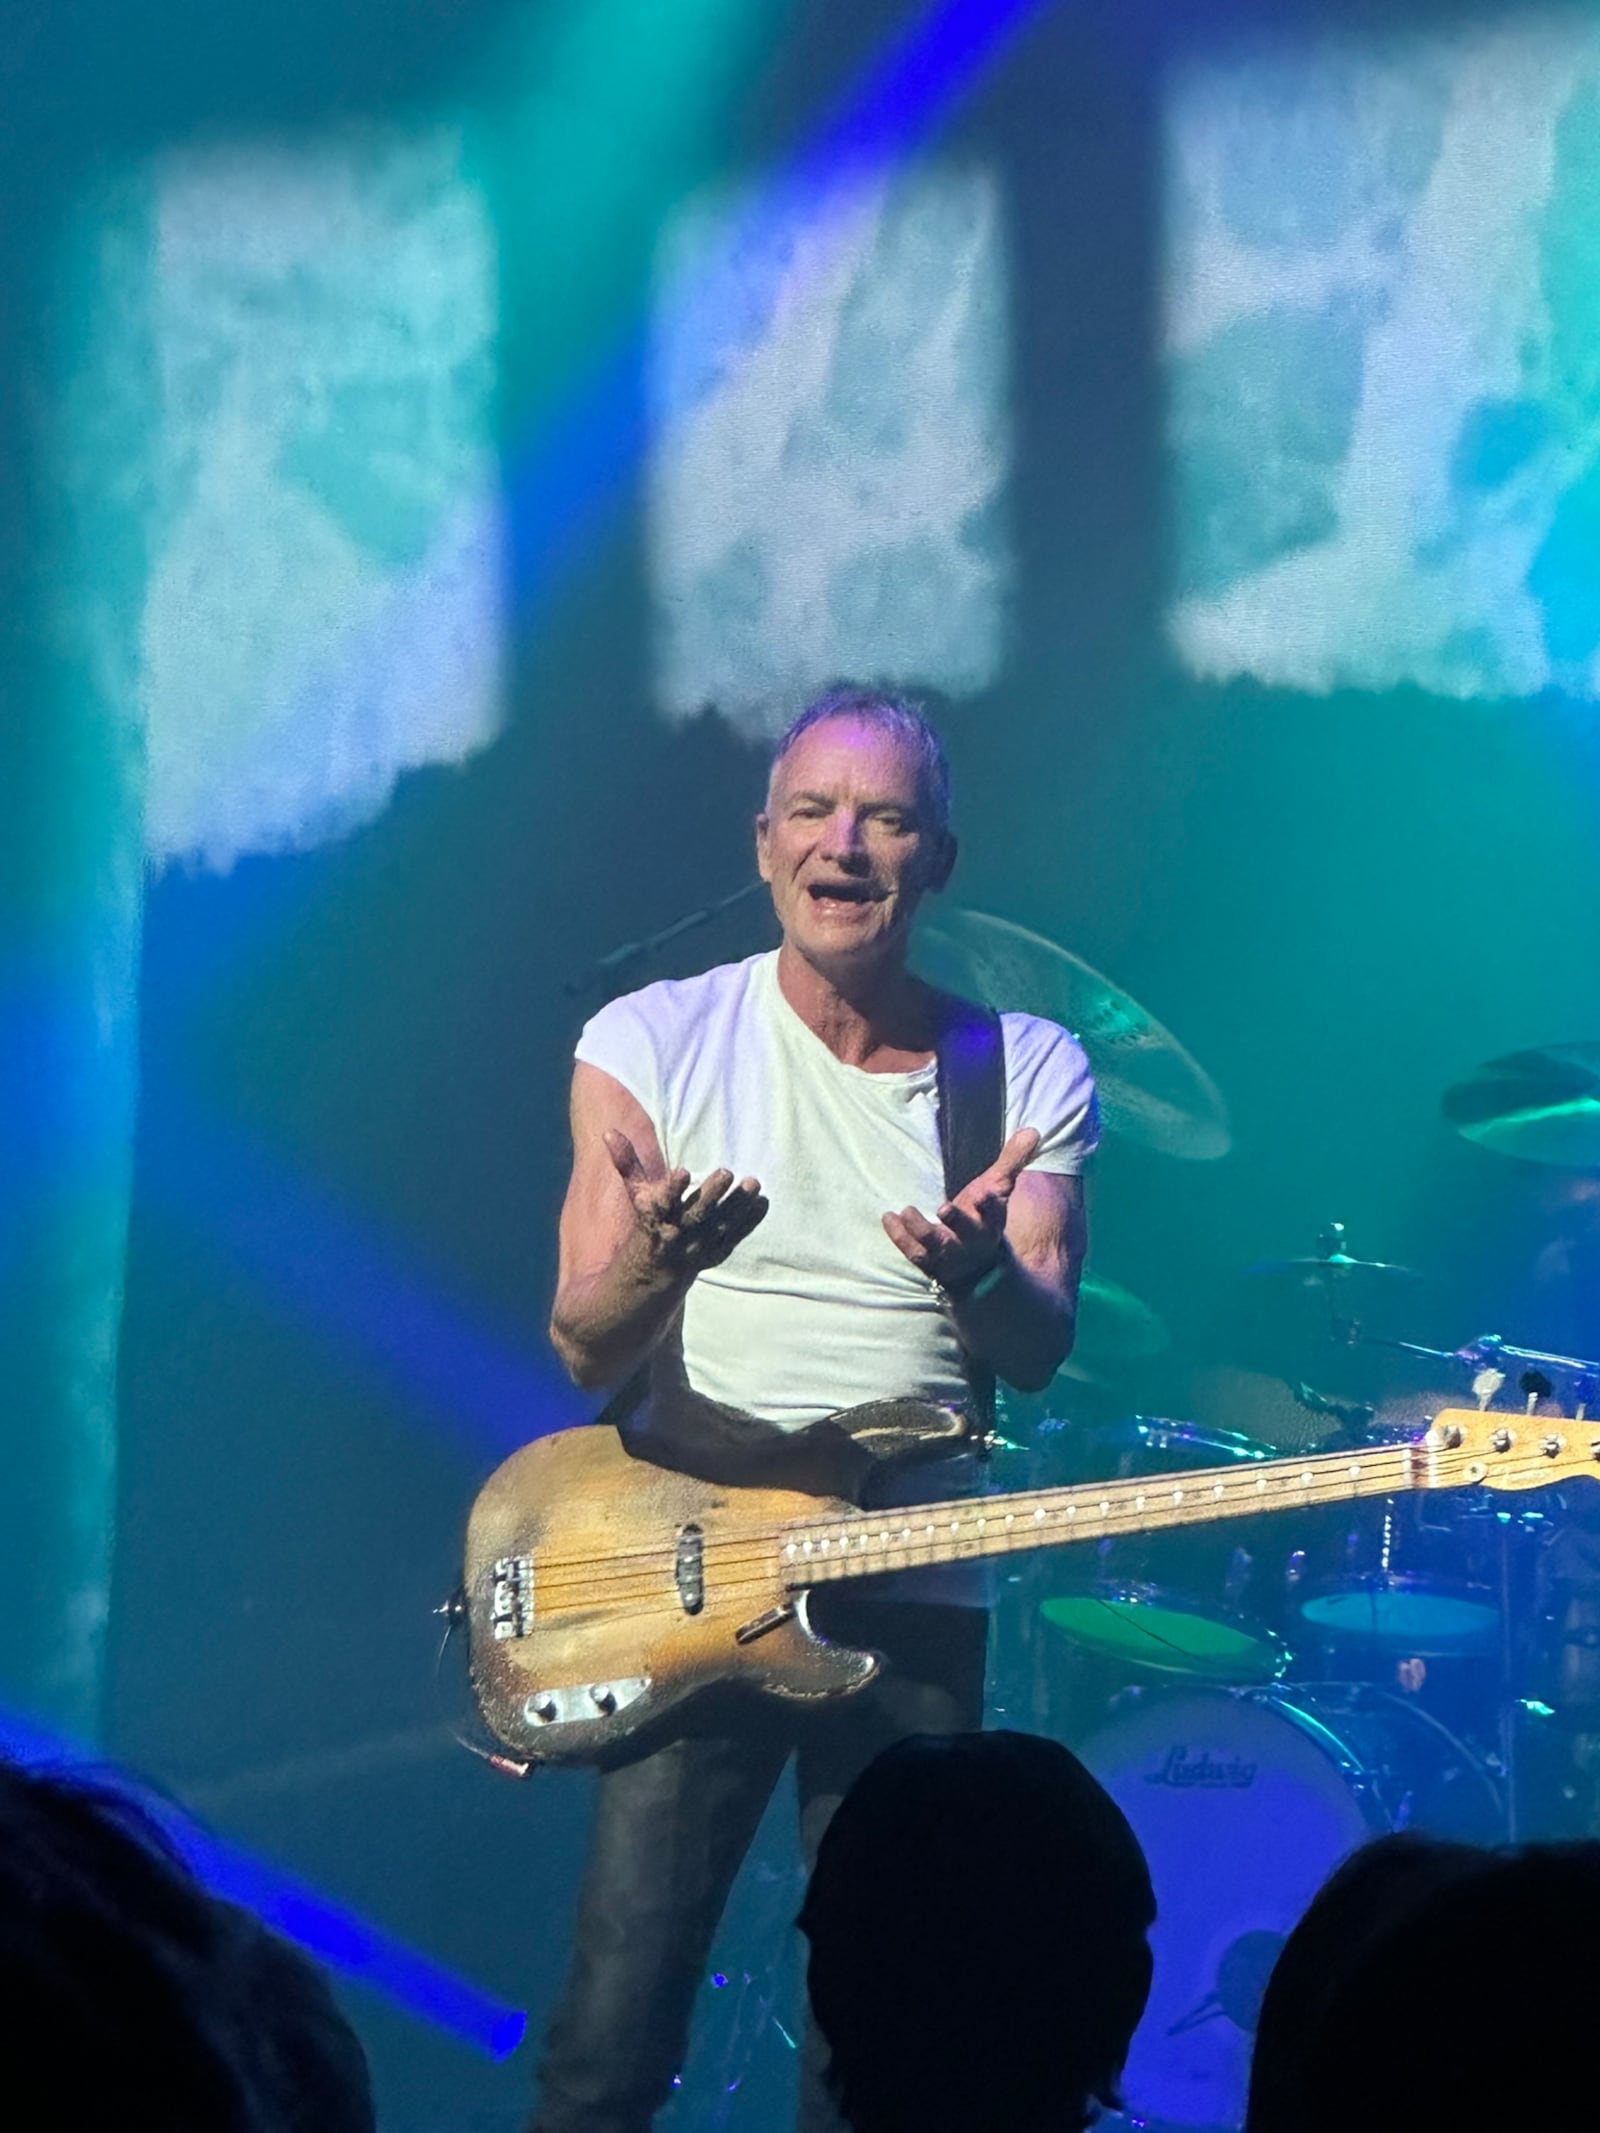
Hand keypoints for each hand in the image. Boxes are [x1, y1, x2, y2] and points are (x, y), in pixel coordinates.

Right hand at [605, 1129, 768, 1278]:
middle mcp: (677, 1234)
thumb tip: (608, 1131)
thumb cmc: (647, 1222)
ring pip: (720, 1226)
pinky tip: (762, 1202)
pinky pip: (734, 1237)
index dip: (671, 1189)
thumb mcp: (635, 1194)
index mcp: (655, 1218)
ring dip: (737, 1206)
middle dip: (711, 1196)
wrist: (655, 1270)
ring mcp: (698, 1246)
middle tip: (726, 1172)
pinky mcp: (716, 1252)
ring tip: (754, 1183)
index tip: (682, 1172)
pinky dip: (749, 1222)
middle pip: (696, 1215)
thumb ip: (627, 1163)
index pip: (662, 1203)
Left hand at [882, 1127, 1040, 1294]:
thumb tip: (1032, 1131)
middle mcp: (970, 1239)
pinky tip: (889, 1216)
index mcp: (990, 1221)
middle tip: (944, 1207)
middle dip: (956, 1220)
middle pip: (964, 1231)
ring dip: (920, 1229)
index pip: (994, 1212)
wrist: (974, 1265)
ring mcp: (948, 1252)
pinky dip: (898, 1235)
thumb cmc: (982, 1217)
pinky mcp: (928, 1260)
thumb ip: (1011, 1161)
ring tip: (907, 1210)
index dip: (991, 1204)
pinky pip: (912, 1251)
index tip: (987, 1193)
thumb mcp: (997, 1188)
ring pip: (934, 1245)